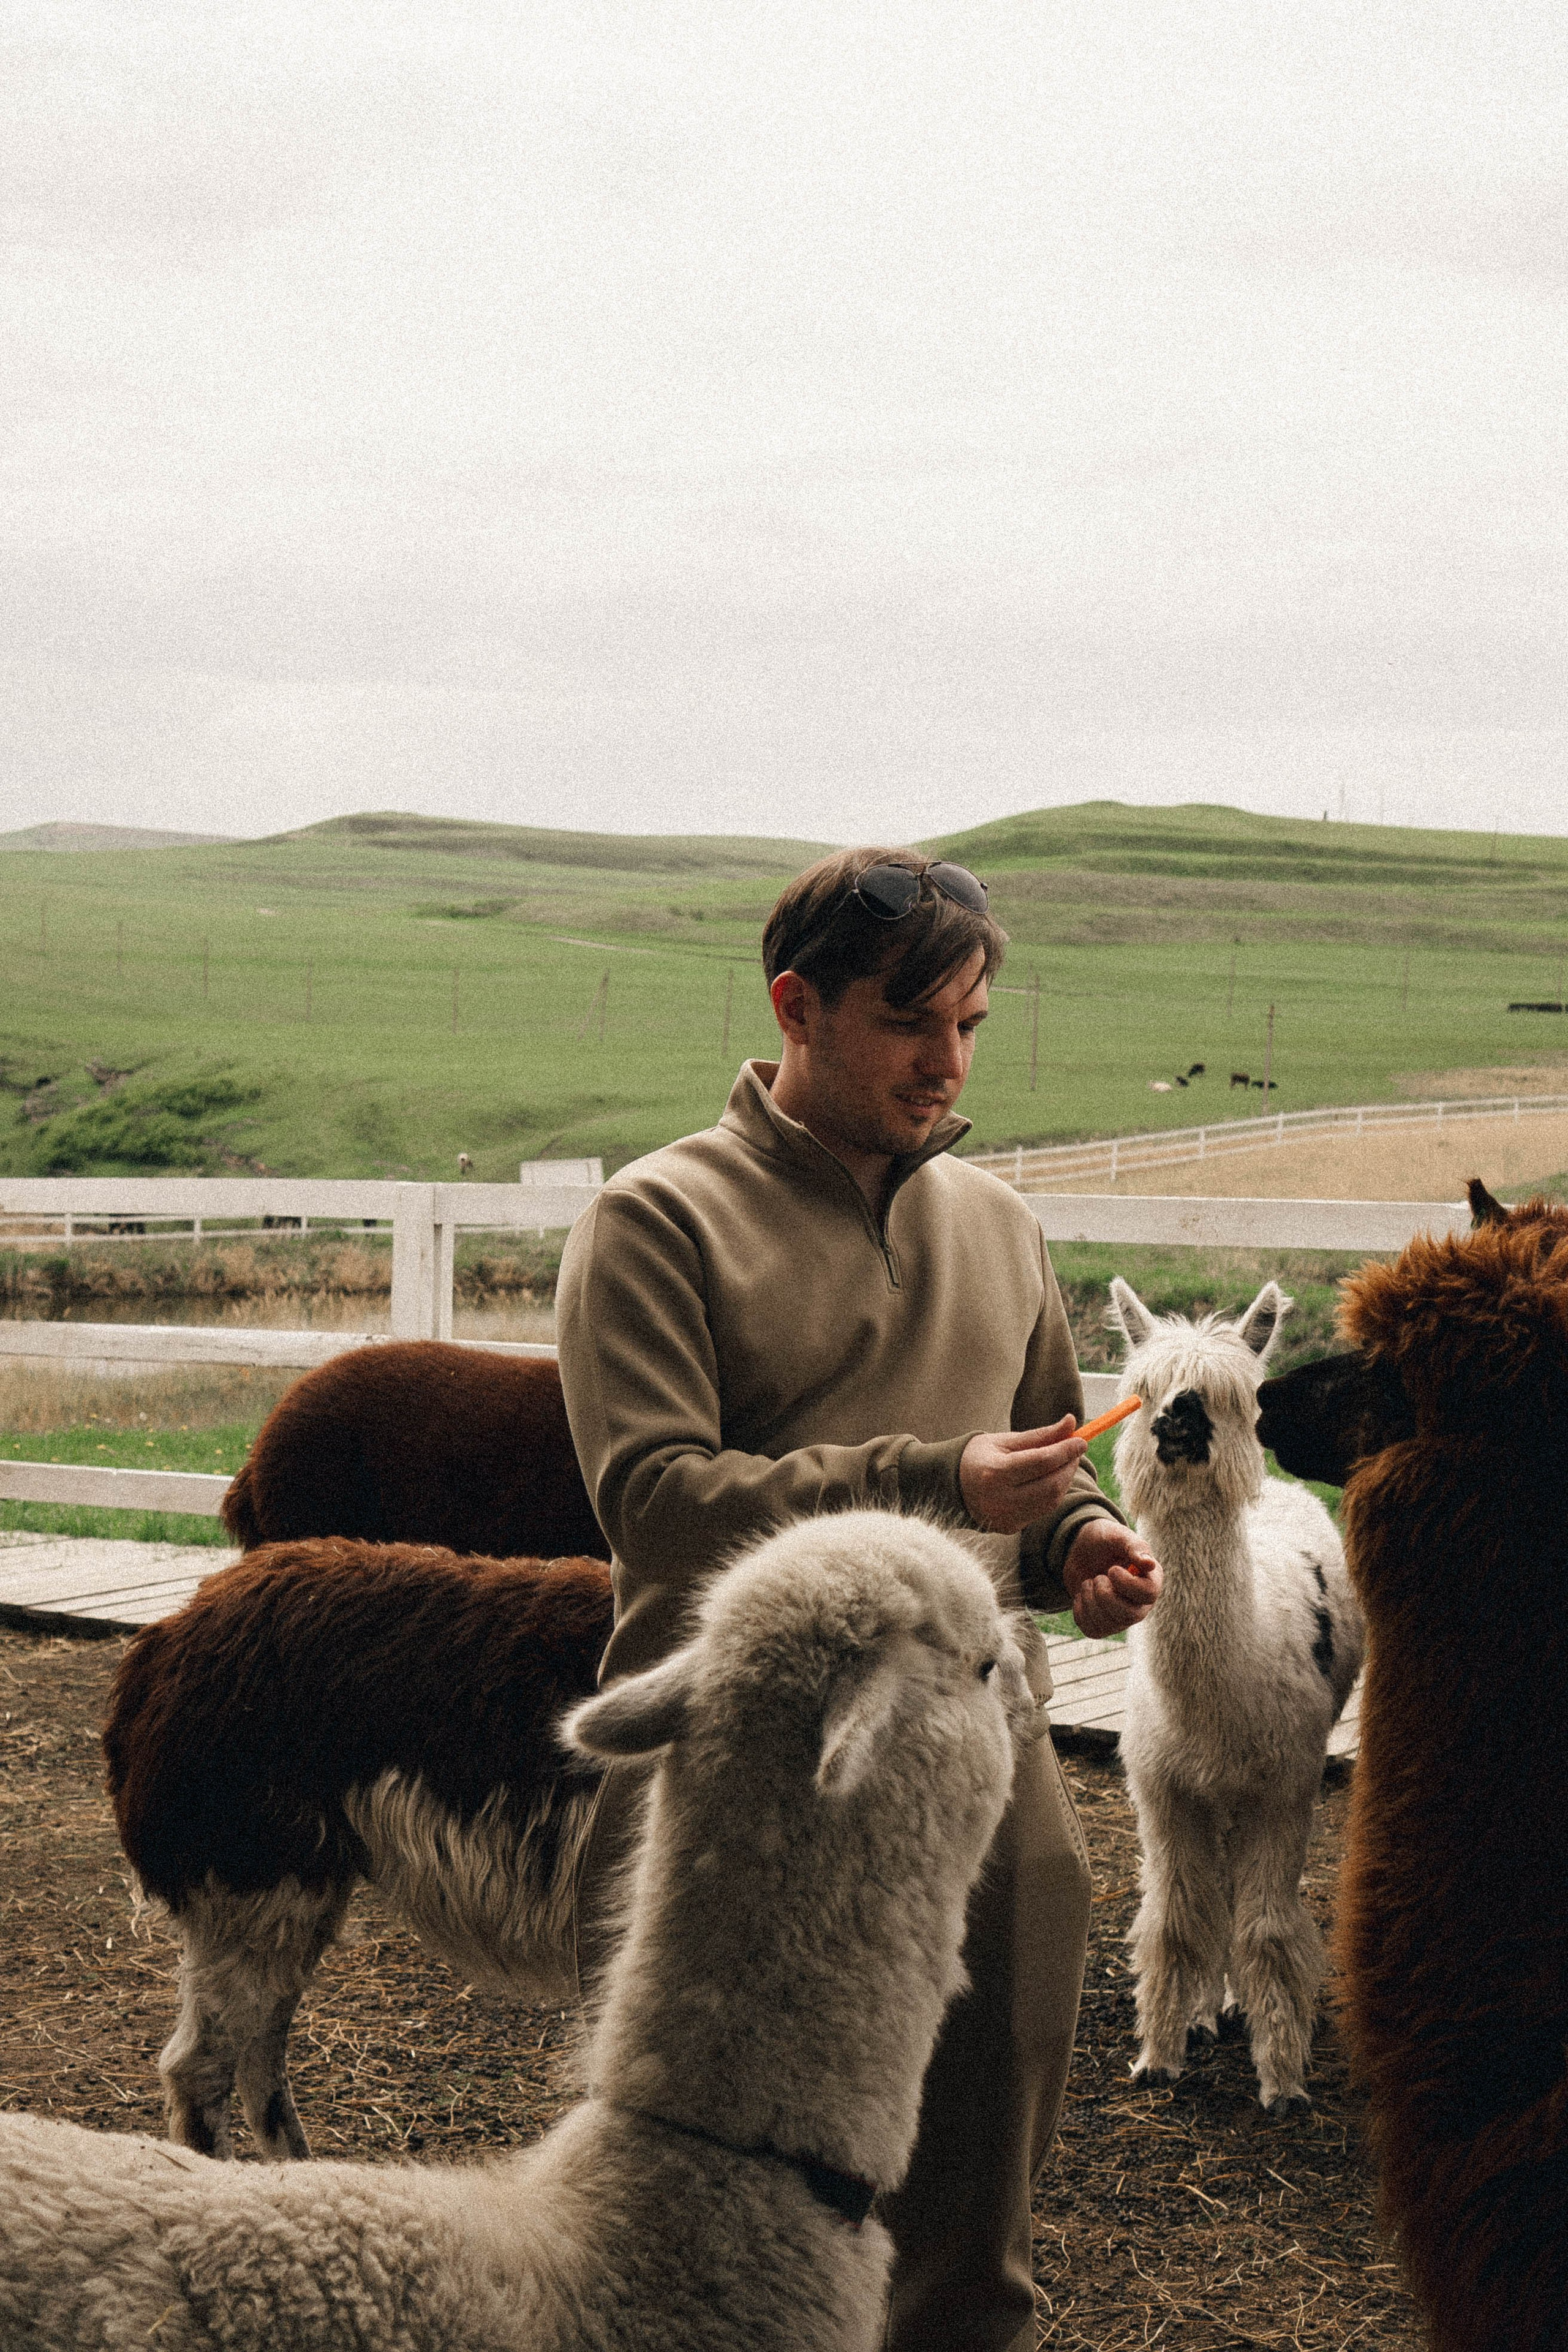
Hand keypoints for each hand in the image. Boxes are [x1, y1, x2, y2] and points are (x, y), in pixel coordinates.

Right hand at [960, 1417, 1087, 1534]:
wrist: (950, 1487)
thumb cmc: (978, 1457)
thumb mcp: (1005, 1440)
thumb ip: (1040, 1435)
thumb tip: (1071, 1423)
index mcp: (995, 1472)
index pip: (1042, 1462)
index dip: (1066, 1450)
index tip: (1081, 1440)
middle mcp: (1000, 1499)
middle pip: (1051, 1485)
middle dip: (1069, 1466)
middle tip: (1074, 1451)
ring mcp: (1005, 1517)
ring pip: (1051, 1501)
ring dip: (1064, 1481)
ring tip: (1062, 1464)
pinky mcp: (1010, 1527)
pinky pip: (1042, 1511)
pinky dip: (1051, 1494)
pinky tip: (1048, 1480)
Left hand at [1063, 1519, 1161, 1638]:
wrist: (1081, 1550)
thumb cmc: (1104, 1540)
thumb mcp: (1117, 1536)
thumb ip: (1134, 1547)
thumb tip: (1150, 1563)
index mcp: (1151, 1580)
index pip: (1149, 1594)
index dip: (1127, 1584)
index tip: (1111, 1569)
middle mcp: (1141, 1603)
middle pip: (1129, 1615)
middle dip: (1105, 1595)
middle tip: (1097, 1577)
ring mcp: (1123, 1616)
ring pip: (1109, 1624)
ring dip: (1090, 1600)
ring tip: (1089, 1582)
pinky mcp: (1104, 1624)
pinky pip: (1093, 1630)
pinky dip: (1080, 1611)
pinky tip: (1082, 1595)